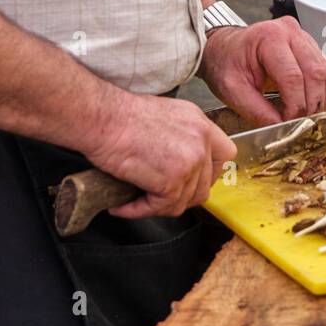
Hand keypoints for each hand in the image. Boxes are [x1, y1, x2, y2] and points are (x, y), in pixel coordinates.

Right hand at [85, 91, 236, 220]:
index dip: (208, 172)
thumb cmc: (119, 115)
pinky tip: (123, 205)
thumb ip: (180, 137)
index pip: (224, 154)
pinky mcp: (172, 181)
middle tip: (158, 195)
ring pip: (183, 201)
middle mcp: (200, 140)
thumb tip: (176, 161)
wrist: (101, 117)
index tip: (191, 179)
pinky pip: (160, 208)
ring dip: (158, 205)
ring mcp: (189, 161)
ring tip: (135, 200)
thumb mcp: (163, 115)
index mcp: (199, 122)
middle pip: (205, 184)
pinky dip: (139, 210)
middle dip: (181, 195)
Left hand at [198, 16, 325, 127]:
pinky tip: (312, 106)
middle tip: (303, 125)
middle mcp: (291, 31)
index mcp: (268, 37)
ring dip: (322, 100)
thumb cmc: (226, 64)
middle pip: (316, 74)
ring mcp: (303, 36)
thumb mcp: (232, 90)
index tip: (289, 123)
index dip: (295, 105)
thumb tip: (282, 128)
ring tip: (309, 118)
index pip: (293, 77)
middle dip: (312, 105)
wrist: (224, 47)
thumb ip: (256, 110)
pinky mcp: (310, 46)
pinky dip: (324, 93)